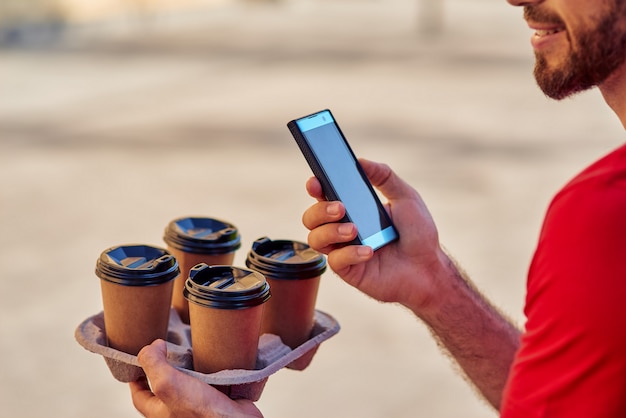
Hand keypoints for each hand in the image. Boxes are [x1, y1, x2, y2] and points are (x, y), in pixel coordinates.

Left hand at [129, 340, 262, 417]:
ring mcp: (197, 406)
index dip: (137, 376)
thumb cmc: (203, 414)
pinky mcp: (217, 399)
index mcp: (159, 412)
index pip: (140, 395)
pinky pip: (211, 382)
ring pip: (189, 382)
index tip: (140, 360)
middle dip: (168, 366)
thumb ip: (153, 363)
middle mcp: (177, 410)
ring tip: (193, 353)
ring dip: (192, 367)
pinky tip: (214, 362)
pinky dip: (212, 371)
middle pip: (165, 385)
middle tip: (169, 350)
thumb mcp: (168, 383)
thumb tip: (150, 347)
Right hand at [302, 158, 447, 309]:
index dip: (315, 187)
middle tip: (341, 208)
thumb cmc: (418, 233)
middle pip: (311, 217)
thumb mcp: (406, 197)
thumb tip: (360, 161)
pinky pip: (335, 261)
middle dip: (320, 210)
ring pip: (315, 239)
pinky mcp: (349, 270)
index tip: (316, 182)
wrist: (429, 267)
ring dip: (330, 231)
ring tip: (354, 229)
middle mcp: (343, 228)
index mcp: (353, 208)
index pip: (324, 195)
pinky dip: (350, 253)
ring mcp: (344, 249)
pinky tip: (369, 251)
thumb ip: (384, 176)